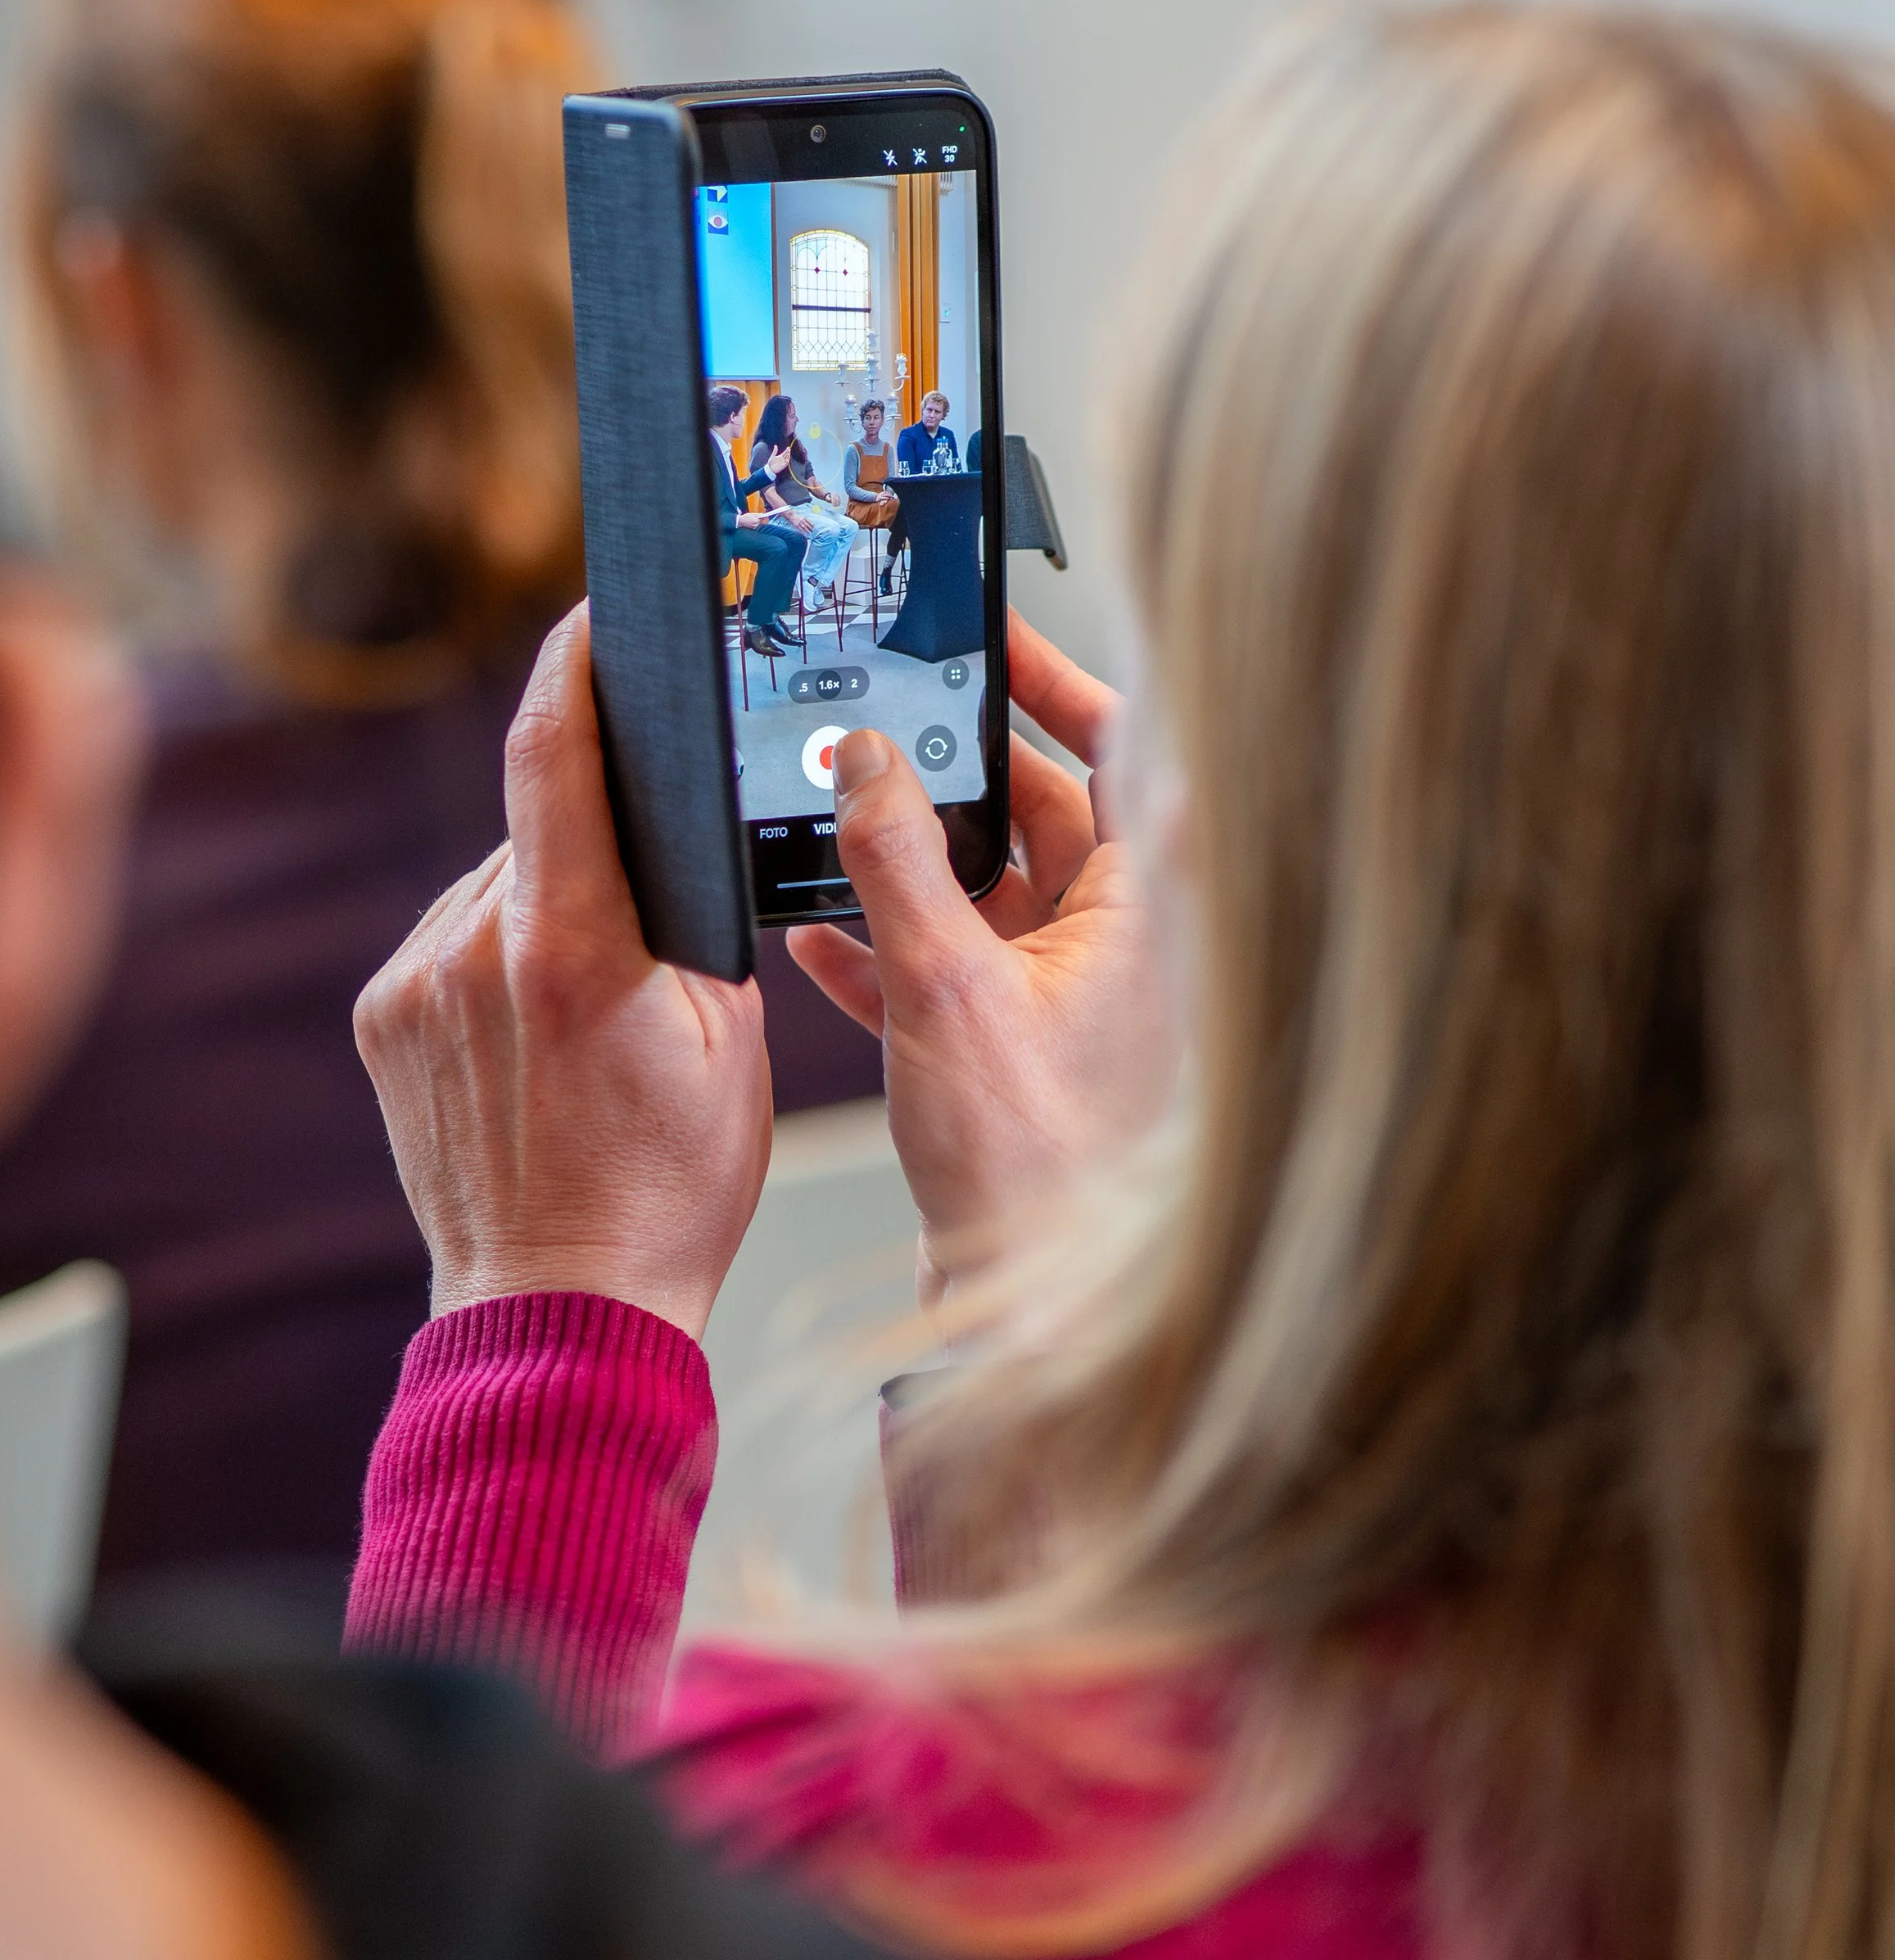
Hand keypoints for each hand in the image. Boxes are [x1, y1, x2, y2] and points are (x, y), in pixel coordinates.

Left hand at [354, 607, 770, 1336]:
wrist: (560, 1310)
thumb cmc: (666, 1192)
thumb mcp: (731, 1044)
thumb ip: (692, 926)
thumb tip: (670, 847)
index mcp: (572, 949)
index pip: (555, 755)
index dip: (573, 666)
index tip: (594, 616)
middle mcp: (474, 952)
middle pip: (538, 828)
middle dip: (595, 838)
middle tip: (649, 906)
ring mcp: (414, 986)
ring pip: (495, 885)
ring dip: (545, 905)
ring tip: (593, 1005)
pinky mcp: (380, 1020)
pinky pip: (452, 939)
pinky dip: (499, 953)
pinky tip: (540, 1028)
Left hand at [765, 447, 793, 478]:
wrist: (770, 468)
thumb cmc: (771, 462)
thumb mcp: (773, 456)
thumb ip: (775, 451)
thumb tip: (775, 445)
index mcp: (780, 456)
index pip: (785, 453)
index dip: (787, 450)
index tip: (788, 447)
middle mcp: (782, 459)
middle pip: (786, 455)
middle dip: (788, 452)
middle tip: (789, 449)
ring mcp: (783, 462)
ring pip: (787, 459)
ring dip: (788, 456)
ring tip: (788, 453)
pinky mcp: (783, 466)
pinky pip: (786, 464)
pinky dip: (787, 462)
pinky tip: (787, 459)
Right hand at [781, 510, 812, 533]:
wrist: (790, 515)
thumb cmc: (796, 515)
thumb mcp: (801, 515)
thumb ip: (805, 519)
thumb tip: (809, 522)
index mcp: (804, 517)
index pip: (809, 521)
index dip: (812, 524)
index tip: (813, 527)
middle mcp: (802, 520)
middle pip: (807, 525)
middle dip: (810, 528)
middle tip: (812, 531)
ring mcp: (799, 523)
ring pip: (804, 527)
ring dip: (807, 530)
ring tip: (810, 533)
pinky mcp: (796, 525)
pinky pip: (800, 529)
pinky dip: (803, 531)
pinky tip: (805, 533)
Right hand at [787, 612, 1172, 1297]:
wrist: (1037, 1325)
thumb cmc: (1035, 1171)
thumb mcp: (946, 990)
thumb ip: (896, 863)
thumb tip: (864, 756)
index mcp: (1149, 904)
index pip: (1123, 742)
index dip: (1054, 678)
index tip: (984, 634)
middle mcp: (1125, 940)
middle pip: (1038, 808)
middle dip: (944, 772)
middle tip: (868, 721)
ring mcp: (1073, 995)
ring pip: (984, 887)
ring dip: (902, 861)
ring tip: (818, 817)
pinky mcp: (1020, 1049)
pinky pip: (953, 964)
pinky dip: (887, 946)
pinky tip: (810, 935)